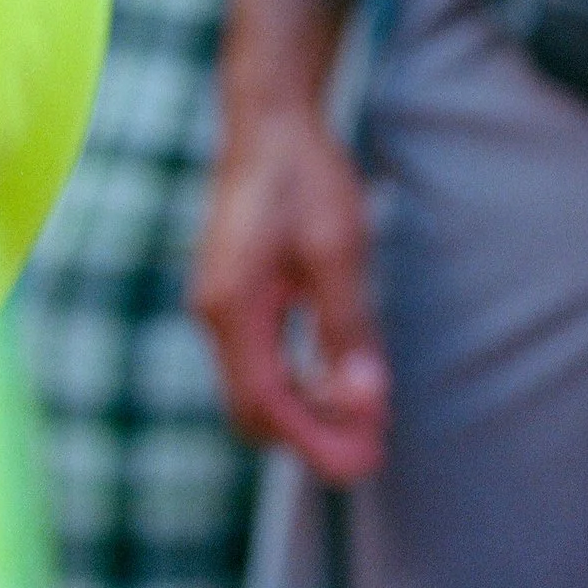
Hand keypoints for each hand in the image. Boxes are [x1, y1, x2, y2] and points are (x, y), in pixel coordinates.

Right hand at [192, 104, 389, 484]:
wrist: (270, 123)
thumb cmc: (304, 177)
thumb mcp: (339, 250)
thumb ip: (347, 329)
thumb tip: (365, 402)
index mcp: (230, 308)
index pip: (267, 403)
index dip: (315, 441)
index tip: (362, 464)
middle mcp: (215, 315)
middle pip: (255, 408)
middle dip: (311, 437)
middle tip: (372, 455)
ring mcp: (220, 308)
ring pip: (257, 388)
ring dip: (308, 413)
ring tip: (366, 427)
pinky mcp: (236, 298)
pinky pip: (262, 360)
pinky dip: (299, 384)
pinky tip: (340, 384)